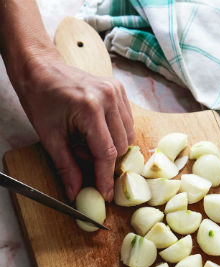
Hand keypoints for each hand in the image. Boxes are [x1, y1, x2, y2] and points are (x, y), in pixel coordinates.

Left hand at [16, 58, 134, 201]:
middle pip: (121, 147)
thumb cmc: (41, 99)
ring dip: (111, 147)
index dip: (106, 178)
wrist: (41, 68)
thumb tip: (75, 192)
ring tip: (87, 140)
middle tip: (82, 154)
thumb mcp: (50, 138)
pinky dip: (114, 134)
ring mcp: (116, 92)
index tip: (106, 194)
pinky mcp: (119, 90)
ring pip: (127, 137)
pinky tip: (96, 129)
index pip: (106, 153)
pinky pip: (127, 123)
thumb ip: (66, 167)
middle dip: (104, 160)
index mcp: (89, 108)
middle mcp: (108, 98)